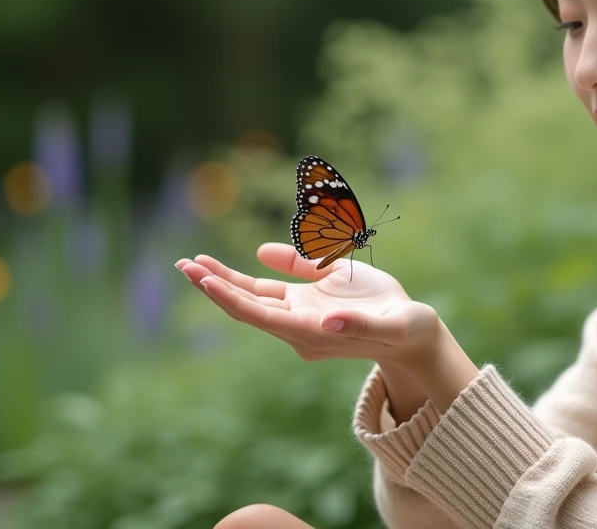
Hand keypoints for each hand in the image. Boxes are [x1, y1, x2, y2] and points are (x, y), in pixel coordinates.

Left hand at [176, 243, 441, 370]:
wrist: (412, 335)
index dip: (232, 298)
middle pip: (247, 306)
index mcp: (313, 332)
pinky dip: (249, 275)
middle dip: (214, 286)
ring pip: (253, 296)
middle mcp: (299, 326)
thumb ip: (358, 322)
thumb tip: (328, 321)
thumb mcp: (391, 325)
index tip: (205, 281)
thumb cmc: (406, 329)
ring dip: (222, 280)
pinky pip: (272, 287)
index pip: (262, 315)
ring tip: (191, 263)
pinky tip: (234, 261)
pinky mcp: (308, 301)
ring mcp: (301, 314)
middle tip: (184, 265)